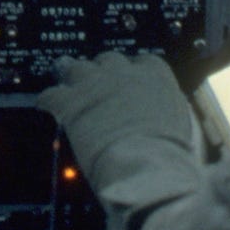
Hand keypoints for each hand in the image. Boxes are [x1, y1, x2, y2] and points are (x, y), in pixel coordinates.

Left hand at [37, 52, 194, 189]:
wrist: (147, 169)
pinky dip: (48, 102)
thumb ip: (168, 110)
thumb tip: (162, 116)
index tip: (130, 82)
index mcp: (155, 76)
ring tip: (68, 89)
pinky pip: (50, 95)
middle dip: (102, 74)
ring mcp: (94, 85)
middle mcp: (124, 73)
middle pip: (107, 60)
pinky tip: (47, 109)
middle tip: (98, 89)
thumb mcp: (182, 126)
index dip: (133, 72)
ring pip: (75, 68)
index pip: (142, 61)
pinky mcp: (70, 103)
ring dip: (72, 79)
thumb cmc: (170, 156)